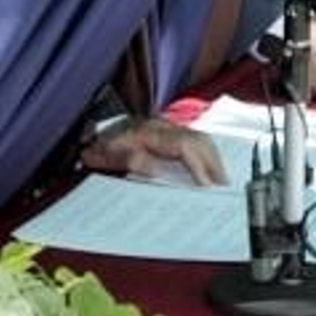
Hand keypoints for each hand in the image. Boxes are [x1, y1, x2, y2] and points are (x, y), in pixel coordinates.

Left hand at [80, 117, 226, 185]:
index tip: (205, 185)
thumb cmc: (101, 147)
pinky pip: (196, 140)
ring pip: (200, 139)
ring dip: (212, 160)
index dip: (197, 165)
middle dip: (213, 164)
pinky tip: (210, 170)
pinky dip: (206, 155)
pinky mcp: (171, 131)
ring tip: (220, 181)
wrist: (93, 133)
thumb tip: (156, 169)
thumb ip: (129, 160)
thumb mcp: (107, 155)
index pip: (183, 145)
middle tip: (222, 188)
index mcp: (148, 132)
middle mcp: (163, 126)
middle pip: (199, 140)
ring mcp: (169, 127)